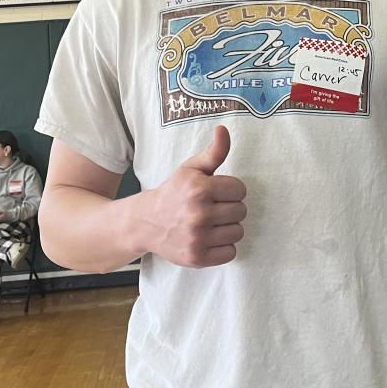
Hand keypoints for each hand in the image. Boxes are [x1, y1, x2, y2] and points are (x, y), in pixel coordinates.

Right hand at [147, 126, 246, 267]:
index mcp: (199, 188)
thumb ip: (214, 151)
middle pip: (241, 211)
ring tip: (210, 223)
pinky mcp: (197, 257)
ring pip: (238, 232)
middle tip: (211, 208)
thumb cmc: (173, 192)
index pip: (240, 190)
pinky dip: (223, 247)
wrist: (145, 223)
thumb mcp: (191, 168)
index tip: (216, 192)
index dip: (230, 190)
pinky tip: (209, 238)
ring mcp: (197, 237)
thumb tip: (223, 129)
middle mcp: (198, 213)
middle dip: (229, 208)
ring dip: (227, 228)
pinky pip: (231, 252)